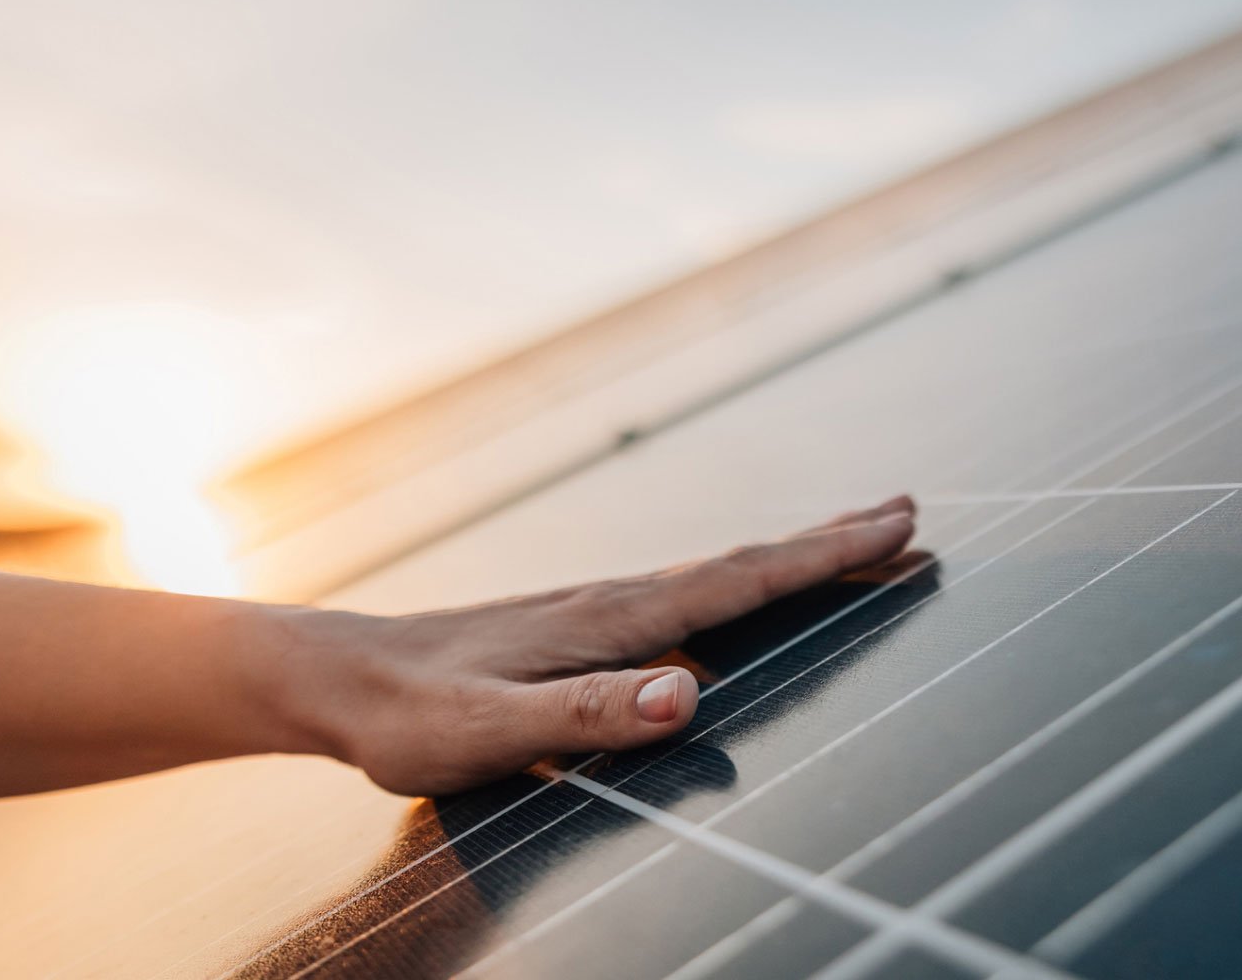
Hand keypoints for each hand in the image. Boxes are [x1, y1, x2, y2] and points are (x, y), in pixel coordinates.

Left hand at [267, 496, 916, 795]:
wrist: (335, 679)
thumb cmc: (408, 714)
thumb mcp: (491, 729)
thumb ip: (587, 713)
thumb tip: (688, 693)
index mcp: (609, 621)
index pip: (738, 582)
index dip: (820, 559)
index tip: (895, 529)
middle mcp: (612, 602)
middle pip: (742, 564)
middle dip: (828, 541)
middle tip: (906, 512)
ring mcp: (594, 610)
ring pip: (715, 575)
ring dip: (789, 557)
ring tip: (848, 541)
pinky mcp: (574, 628)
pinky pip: (681, 596)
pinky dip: (735, 584)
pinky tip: (732, 596)